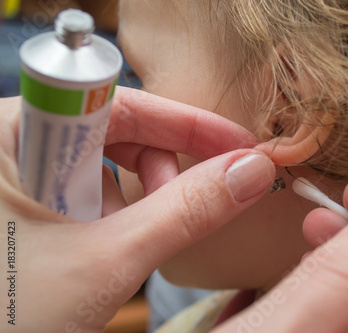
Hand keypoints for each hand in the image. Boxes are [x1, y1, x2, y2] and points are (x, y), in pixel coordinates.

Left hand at [0, 87, 275, 332]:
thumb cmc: (5, 319)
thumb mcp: (103, 262)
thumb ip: (185, 212)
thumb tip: (252, 172)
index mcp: (7, 133)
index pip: (118, 103)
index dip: (185, 123)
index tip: (237, 144)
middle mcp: (10, 144)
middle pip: (116, 131)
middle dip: (159, 173)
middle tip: (180, 209)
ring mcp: (15, 174)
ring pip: (106, 165)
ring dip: (135, 203)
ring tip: (124, 247)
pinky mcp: (25, 204)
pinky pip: (87, 192)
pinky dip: (114, 217)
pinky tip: (107, 249)